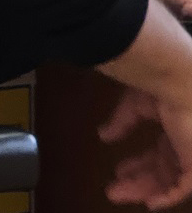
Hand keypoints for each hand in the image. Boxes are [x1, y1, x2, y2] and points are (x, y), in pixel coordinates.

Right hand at [99, 86, 191, 209]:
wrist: (178, 85)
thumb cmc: (159, 88)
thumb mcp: (135, 106)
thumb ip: (122, 122)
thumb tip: (104, 135)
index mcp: (175, 128)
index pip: (159, 153)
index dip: (139, 164)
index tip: (118, 170)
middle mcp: (184, 144)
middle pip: (162, 170)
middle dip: (137, 179)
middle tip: (113, 188)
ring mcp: (190, 154)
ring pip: (169, 181)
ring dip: (144, 189)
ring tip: (118, 193)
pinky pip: (183, 188)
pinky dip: (167, 198)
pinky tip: (149, 203)